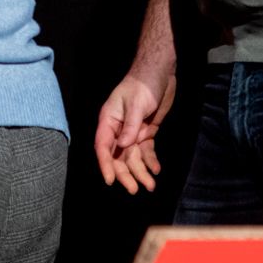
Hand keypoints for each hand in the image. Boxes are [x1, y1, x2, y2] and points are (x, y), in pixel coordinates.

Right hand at [95, 64, 174, 193]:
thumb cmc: (143, 84)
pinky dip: (150, 161)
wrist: (159, 72)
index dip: (105, 164)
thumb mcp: (136, 104)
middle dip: (125, 173)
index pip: (103, 145)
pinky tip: (156, 170)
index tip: (110, 181)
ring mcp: (132, 132)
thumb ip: (130, 126)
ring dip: (140, 172)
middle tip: (134, 189)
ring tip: (150, 185)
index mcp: (109, 120)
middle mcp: (118, 129)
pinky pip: (145, 151)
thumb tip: (123, 147)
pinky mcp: (145, 132)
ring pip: (132, 157)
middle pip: (117, 156)